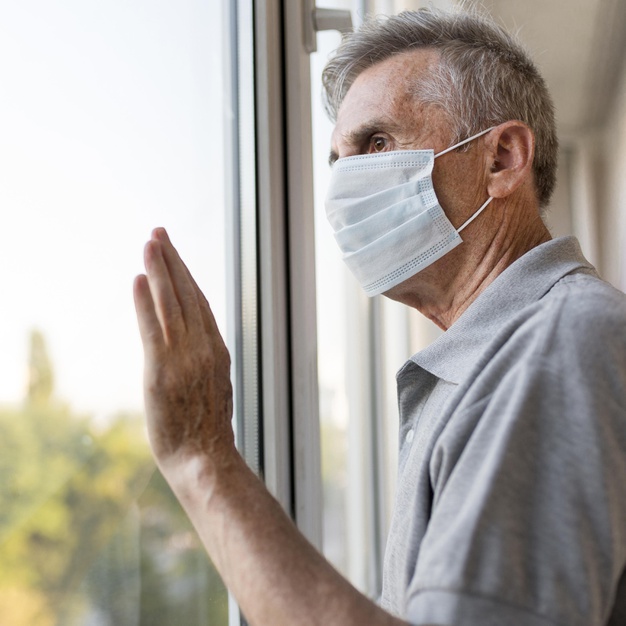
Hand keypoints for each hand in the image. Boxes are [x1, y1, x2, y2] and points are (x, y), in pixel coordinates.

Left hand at [133, 228, 234, 477]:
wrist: (206, 459)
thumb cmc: (207, 430)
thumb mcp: (213, 388)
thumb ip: (204, 362)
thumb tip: (195, 347)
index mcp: (217, 350)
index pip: (200, 303)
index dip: (186, 275)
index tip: (175, 254)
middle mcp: (204, 348)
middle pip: (187, 295)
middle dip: (172, 261)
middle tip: (159, 233)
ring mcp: (185, 358)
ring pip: (172, 304)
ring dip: (160, 270)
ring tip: (150, 242)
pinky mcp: (162, 372)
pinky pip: (153, 330)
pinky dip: (146, 304)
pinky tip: (139, 279)